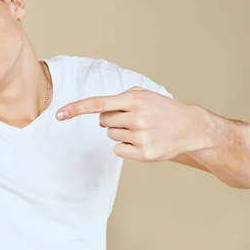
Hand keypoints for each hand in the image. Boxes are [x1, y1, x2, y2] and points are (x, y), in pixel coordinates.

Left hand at [56, 87, 206, 161]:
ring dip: (121, 133)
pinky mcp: (145, 154)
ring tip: (142, 129)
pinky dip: (125, 147)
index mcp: (134, 99)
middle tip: (133, 119)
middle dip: (112, 120)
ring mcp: (141, 136)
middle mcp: (137, 117)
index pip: (98, 104)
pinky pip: (118, 150)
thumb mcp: (144, 94)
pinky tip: (143, 142)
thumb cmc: (162, 109)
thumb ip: (120, 98)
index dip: (76, 109)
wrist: (191, 127)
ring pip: (111, 135)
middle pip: (103, 122)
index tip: (58, 115)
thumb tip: (99, 112)